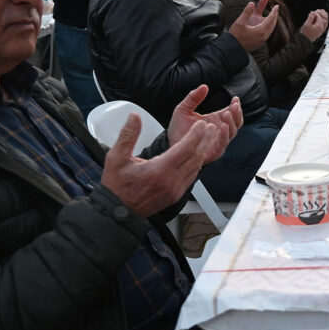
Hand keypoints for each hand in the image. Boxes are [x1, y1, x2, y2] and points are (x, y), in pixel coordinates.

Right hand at [101, 114, 216, 216]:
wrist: (117, 212)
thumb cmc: (116, 186)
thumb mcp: (116, 157)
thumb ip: (128, 135)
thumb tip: (134, 117)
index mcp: (159, 170)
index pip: (185, 148)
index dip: (195, 134)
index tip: (202, 124)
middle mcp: (171, 181)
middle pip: (195, 157)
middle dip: (205, 141)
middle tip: (212, 128)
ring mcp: (175, 190)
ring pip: (195, 168)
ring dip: (202, 152)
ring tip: (207, 140)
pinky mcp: (175, 196)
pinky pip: (191, 177)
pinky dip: (196, 164)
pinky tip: (197, 157)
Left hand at [168, 84, 242, 164]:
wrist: (170, 145)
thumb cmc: (178, 129)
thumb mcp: (183, 109)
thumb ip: (193, 98)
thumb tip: (204, 86)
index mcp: (215, 120)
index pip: (232, 112)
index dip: (235, 106)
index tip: (234, 98)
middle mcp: (219, 131)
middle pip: (236, 122)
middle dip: (237, 113)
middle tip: (234, 105)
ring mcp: (218, 141)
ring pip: (232, 132)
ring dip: (231, 122)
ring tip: (226, 114)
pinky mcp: (214, 151)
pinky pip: (223, 144)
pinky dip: (225, 135)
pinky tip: (222, 126)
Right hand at [227, 0, 278, 51]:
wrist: (232, 50)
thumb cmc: (235, 37)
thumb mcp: (240, 22)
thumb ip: (246, 12)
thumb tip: (251, 4)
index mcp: (260, 31)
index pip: (271, 19)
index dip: (274, 11)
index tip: (276, 6)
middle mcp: (263, 37)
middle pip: (272, 24)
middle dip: (274, 16)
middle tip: (275, 10)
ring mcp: (261, 41)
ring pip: (269, 30)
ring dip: (271, 22)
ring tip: (271, 16)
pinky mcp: (258, 44)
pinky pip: (266, 34)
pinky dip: (267, 27)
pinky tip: (264, 25)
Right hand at [300, 9, 328, 40]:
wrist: (305, 41)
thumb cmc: (305, 33)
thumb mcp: (306, 24)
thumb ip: (310, 18)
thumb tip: (313, 12)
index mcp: (319, 26)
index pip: (319, 17)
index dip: (315, 14)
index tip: (311, 12)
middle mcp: (322, 28)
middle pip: (325, 19)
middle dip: (321, 13)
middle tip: (316, 10)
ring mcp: (322, 30)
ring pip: (326, 21)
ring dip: (324, 15)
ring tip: (321, 11)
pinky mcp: (320, 31)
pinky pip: (325, 24)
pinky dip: (324, 19)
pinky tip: (322, 17)